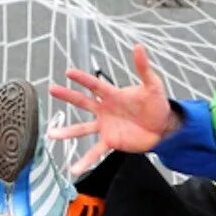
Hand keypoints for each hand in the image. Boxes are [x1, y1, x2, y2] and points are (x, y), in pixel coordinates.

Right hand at [46, 44, 178, 174]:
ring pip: (82, 129)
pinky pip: (94, 152)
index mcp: (113, 95)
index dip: (83, 78)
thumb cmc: (157, 105)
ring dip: (67, 132)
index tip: (68, 72)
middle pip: (83, 102)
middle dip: (67, 96)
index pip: (94, 85)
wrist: (164, 128)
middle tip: (52, 90)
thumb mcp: (153, 86)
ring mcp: (105, 126)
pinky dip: (84, 160)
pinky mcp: (110, 141)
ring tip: (51, 135)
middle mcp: (105, 110)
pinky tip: (73, 169)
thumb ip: (144, 68)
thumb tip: (138, 46)